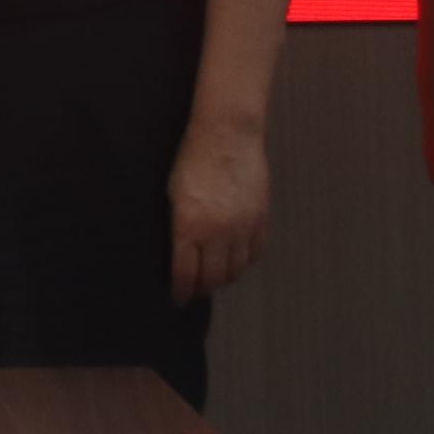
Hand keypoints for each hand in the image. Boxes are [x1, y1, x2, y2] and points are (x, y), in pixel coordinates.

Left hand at [166, 118, 270, 303]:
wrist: (226, 135)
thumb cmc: (191, 159)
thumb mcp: (173, 194)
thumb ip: (178, 226)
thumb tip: (178, 252)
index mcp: (189, 227)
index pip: (186, 275)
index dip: (181, 292)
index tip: (178, 298)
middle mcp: (217, 234)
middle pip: (213, 278)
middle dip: (203, 288)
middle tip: (196, 289)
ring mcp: (242, 228)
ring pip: (236, 270)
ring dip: (225, 277)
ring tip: (216, 275)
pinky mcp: (260, 220)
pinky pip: (255, 253)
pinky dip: (245, 260)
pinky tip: (236, 257)